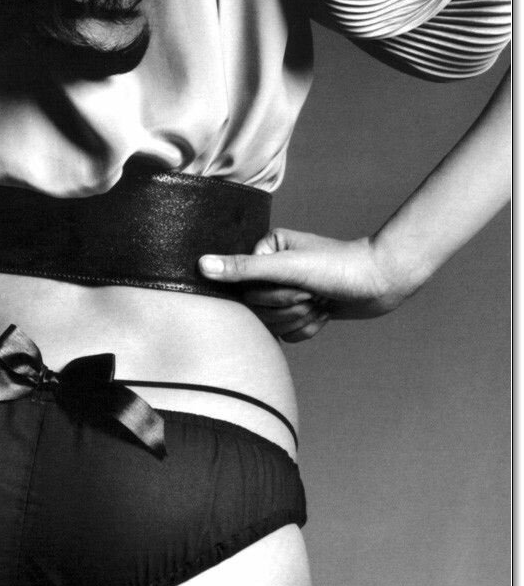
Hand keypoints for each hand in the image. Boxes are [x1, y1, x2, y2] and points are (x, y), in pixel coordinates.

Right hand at [199, 228, 412, 341]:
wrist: (383, 281)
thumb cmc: (340, 267)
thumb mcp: (289, 267)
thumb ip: (244, 268)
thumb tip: (202, 266)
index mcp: (265, 250)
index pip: (244, 288)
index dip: (271, 293)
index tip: (297, 282)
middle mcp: (273, 269)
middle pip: (258, 308)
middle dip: (289, 306)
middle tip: (313, 292)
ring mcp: (287, 290)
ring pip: (273, 324)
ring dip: (301, 318)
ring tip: (321, 301)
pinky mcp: (301, 310)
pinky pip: (288, 334)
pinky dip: (308, 328)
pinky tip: (325, 312)